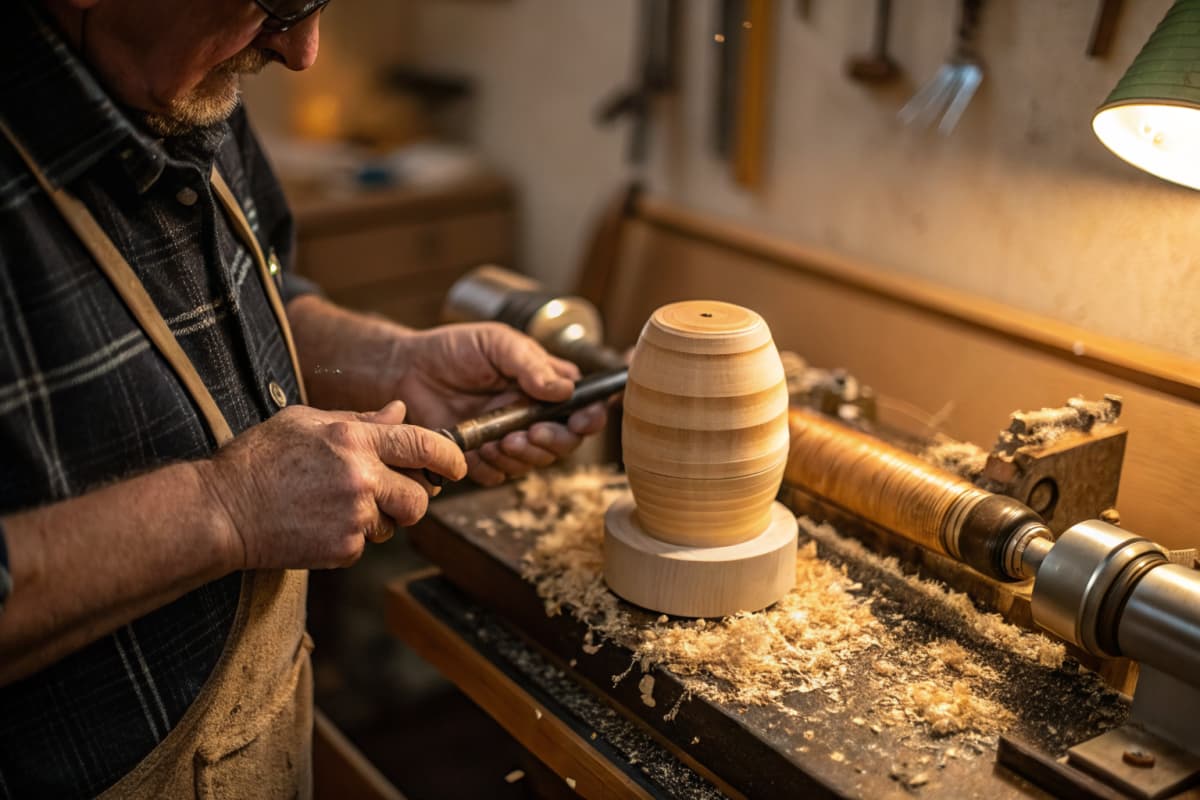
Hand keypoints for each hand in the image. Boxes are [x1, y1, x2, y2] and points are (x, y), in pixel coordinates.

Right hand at [198, 401, 466, 569]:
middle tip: (391, 495)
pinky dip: (350, 538)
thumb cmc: (259, 459)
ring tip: (336, 505)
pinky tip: (320, 522)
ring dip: (377, 518)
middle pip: (420, 498)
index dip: (450, 456)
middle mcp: (360, 477)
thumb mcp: (307, 421)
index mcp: (353, 439)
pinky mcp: (342, 548)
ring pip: (393, 524)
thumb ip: (361, 419)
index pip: (423, 444)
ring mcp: (353, 516)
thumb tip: (400, 412)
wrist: (221, 510)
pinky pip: (365, 544)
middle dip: (412, 498)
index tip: (458, 464)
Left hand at [392, 322, 607, 485]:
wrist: (407, 370)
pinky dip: (495, 466)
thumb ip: (531, 365)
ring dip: (523, 455)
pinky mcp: (482, 457)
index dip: (589, 418)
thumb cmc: (453, 350)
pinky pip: (500, 475)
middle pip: (565, 442)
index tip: (581, 421)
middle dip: (554, 442)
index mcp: (544, 384)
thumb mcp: (497, 343)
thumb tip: (565, 390)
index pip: (582, 406)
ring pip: (535, 462)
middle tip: (531, 432)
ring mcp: (508, 437)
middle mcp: (532, 414)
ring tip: (501, 438)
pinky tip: (481, 448)